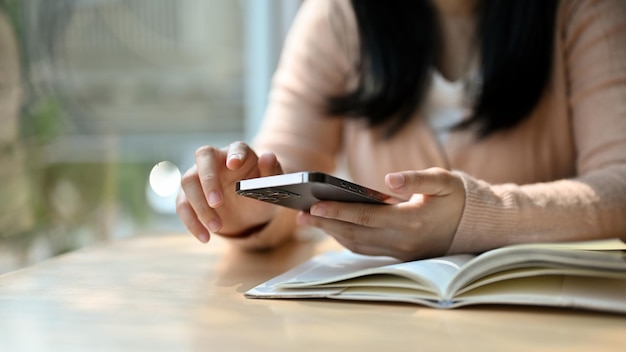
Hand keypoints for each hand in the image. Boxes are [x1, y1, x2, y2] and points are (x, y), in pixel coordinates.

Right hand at [176, 142, 282, 242]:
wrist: (248, 212)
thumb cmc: (259, 193)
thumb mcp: (270, 188)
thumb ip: (271, 172)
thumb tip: (268, 157)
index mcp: (239, 153)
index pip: (235, 148)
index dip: (234, 154)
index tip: (234, 165)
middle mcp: (215, 160)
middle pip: (203, 158)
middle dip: (209, 180)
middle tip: (216, 202)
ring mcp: (198, 175)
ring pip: (189, 182)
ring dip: (200, 206)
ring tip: (217, 227)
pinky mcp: (188, 195)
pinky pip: (182, 205)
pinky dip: (191, 222)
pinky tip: (205, 237)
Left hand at [297, 168, 464, 260]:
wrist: (481, 226)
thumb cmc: (461, 197)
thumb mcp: (444, 180)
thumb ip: (416, 179)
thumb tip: (389, 180)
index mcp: (412, 221)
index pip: (366, 217)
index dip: (338, 211)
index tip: (314, 205)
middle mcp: (403, 241)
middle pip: (356, 234)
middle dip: (326, 224)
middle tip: (299, 214)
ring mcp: (401, 251)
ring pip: (358, 245)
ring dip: (333, 233)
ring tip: (310, 219)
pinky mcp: (401, 255)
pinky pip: (367, 249)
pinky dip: (347, 240)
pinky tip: (334, 227)